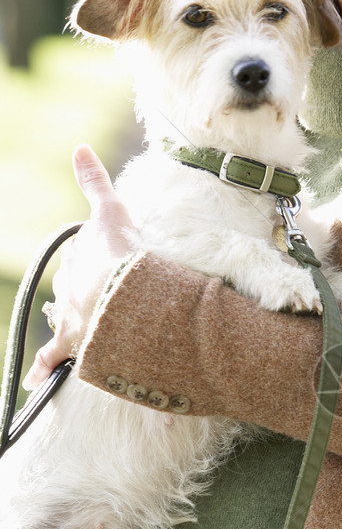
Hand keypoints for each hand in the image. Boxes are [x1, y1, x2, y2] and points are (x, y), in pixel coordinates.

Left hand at [25, 144, 138, 388]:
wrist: (122, 295)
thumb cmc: (120, 255)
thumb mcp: (111, 212)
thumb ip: (95, 182)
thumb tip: (78, 147)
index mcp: (79, 259)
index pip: (83, 258)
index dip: (98, 260)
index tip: (112, 264)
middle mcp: (67, 288)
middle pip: (71, 288)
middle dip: (84, 291)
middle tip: (105, 296)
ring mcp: (69, 316)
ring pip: (63, 318)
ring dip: (69, 323)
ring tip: (77, 329)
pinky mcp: (71, 343)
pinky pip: (50, 359)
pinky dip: (41, 369)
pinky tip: (32, 382)